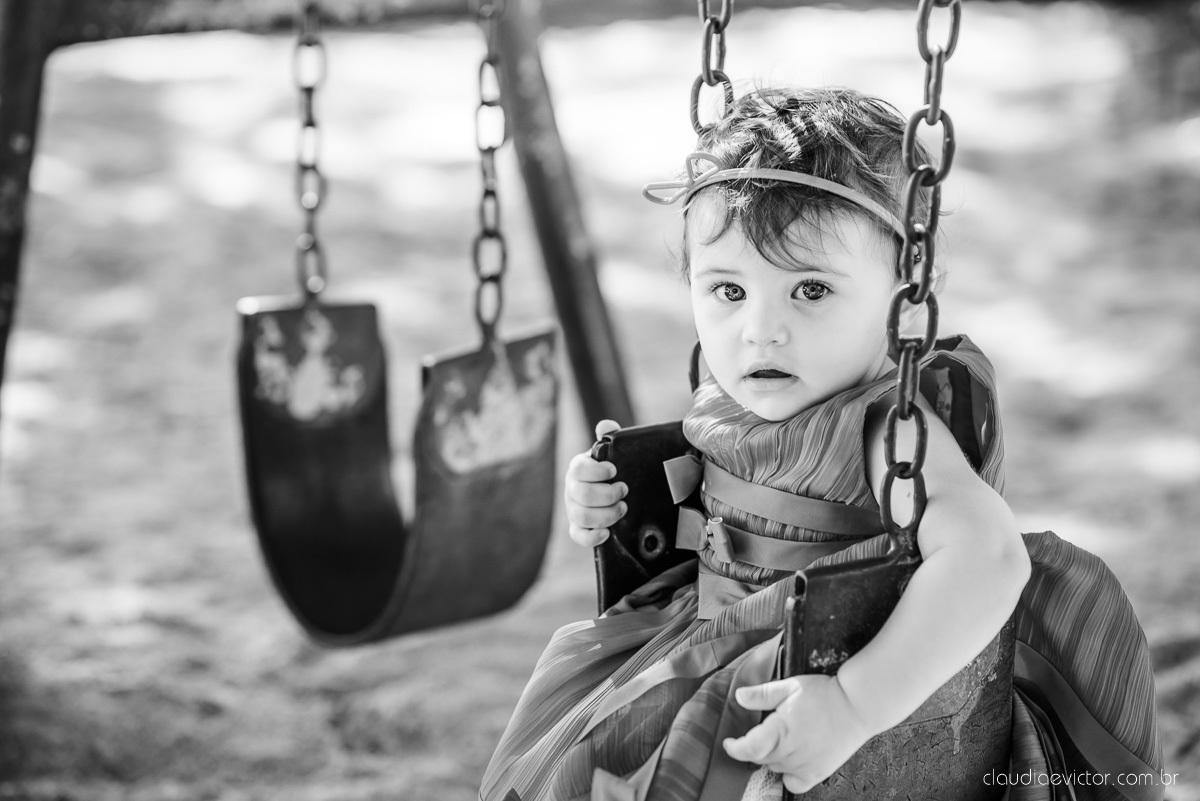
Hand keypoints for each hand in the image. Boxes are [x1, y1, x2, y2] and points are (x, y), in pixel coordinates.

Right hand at [564, 419, 626, 546]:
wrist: (612, 490)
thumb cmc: (611, 470)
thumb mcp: (611, 452)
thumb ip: (610, 436)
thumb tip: (606, 426)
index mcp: (578, 468)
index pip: (579, 469)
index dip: (597, 471)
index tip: (614, 470)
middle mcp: (571, 489)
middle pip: (582, 495)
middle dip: (607, 495)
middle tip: (624, 490)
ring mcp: (573, 509)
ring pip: (582, 516)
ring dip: (606, 514)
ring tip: (623, 508)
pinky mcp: (577, 528)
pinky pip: (578, 536)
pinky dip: (592, 537)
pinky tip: (607, 533)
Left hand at [723, 675, 872, 794]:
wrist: (856, 706)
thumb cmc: (823, 694)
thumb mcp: (790, 686)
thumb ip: (762, 694)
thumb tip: (739, 697)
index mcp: (779, 730)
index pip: (748, 748)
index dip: (734, 748)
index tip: (729, 743)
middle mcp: (789, 752)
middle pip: (760, 758)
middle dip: (754, 748)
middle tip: (760, 734)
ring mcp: (803, 766)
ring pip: (775, 768)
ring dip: (771, 757)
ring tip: (780, 741)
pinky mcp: (817, 773)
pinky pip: (794, 783)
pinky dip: (788, 775)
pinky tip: (790, 762)